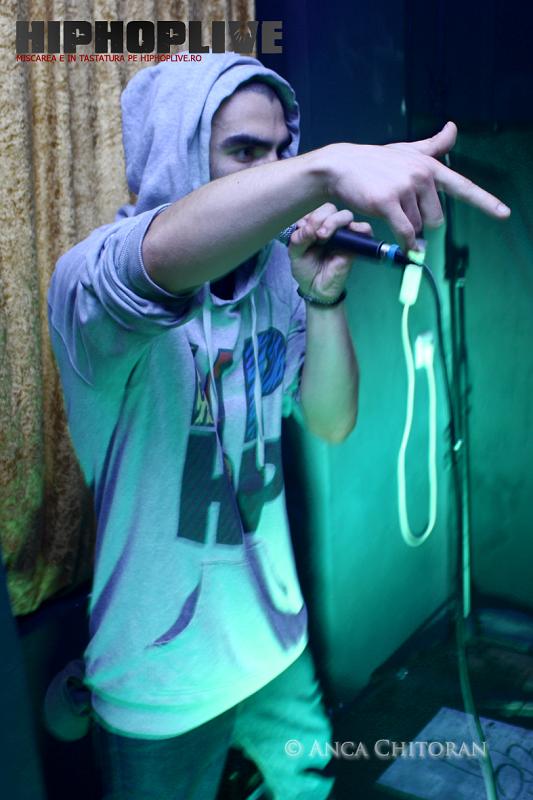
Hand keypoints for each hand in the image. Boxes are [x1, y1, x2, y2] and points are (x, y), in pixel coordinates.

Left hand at [289, 203, 372, 301]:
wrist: (316, 289)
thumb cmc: (305, 269)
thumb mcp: (295, 253)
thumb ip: (298, 238)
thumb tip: (310, 227)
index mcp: (314, 224)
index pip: (314, 208)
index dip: (309, 215)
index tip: (302, 230)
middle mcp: (329, 226)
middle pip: (330, 208)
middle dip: (320, 217)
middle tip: (314, 234)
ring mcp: (343, 234)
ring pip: (346, 215)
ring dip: (334, 221)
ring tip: (323, 236)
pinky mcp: (354, 244)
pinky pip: (364, 230)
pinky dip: (358, 228)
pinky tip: (344, 238)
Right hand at [321, 122, 509, 251]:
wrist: (341, 165)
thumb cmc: (374, 161)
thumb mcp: (406, 151)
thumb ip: (433, 146)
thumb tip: (453, 127)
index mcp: (430, 166)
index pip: (463, 186)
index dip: (485, 202)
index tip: (504, 214)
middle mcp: (421, 176)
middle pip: (435, 218)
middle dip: (420, 221)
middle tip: (402, 210)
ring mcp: (404, 188)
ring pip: (417, 226)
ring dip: (406, 228)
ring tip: (389, 211)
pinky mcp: (387, 202)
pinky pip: (404, 232)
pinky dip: (405, 243)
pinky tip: (404, 246)